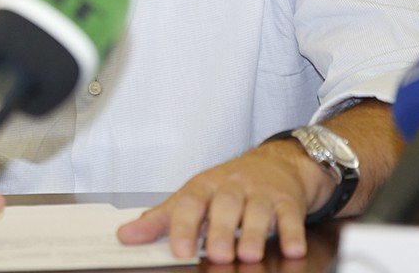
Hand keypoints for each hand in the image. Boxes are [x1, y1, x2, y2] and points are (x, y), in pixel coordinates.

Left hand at [117, 140, 325, 263]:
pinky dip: (293, 232)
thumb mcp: (192, 198)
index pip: (191, 203)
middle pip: (226, 206)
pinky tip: (292, 249)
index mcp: (204, 186)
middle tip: (217, 254)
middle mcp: (232, 187)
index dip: (185, 226)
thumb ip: (160, 220)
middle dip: (221, 231)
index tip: (180, 250)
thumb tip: (125, 236)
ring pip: (258, 211)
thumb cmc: (226, 187)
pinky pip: (291, 216)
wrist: (275, 164)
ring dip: (254, 233)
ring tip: (248, 255)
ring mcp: (261, 193)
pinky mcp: (287, 201)